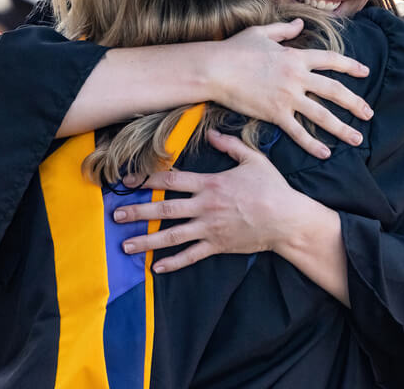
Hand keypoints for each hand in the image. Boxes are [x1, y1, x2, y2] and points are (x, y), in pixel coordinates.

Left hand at [113, 128, 317, 272]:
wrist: (287, 219)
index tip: (128, 181)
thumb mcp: (253, 159)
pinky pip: (191, 256)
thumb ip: (229, 145)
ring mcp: (210, 228)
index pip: (171, 180)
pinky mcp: (217, 246)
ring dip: (147, 240)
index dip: (147, 179)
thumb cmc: (272, 187)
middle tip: (116, 216)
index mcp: (210, 184)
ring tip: (125, 245)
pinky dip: (173, 263)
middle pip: (164, 209)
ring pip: (171, 236)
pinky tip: (155, 268)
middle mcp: (205, 206)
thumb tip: (210, 135)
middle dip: (137, 212)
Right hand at [207, 19, 371, 158]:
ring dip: (342, 128)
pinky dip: (313, 144)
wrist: (216, 69)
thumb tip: (300, 23)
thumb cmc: (235, 48)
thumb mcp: (262, 33)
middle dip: (355, 102)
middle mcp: (297, 77)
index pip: (331, 60)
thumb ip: (284, 29)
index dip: (350, 66)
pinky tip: (325, 153)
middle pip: (334, 90)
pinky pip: (298, 132)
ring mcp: (287, 97)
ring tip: (357, 138)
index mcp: (296, 56)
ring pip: (322, 114)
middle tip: (369, 113)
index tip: (365, 72)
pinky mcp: (275, 114)